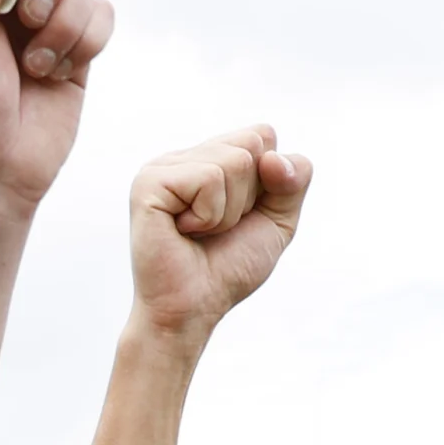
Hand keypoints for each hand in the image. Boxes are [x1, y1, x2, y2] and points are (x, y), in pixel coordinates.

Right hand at [129, 127, 311, 342]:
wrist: (192, 310)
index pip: (262, 134)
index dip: (268, 179)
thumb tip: (271, 157)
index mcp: (206, 157)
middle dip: (249, 195)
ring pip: (234, 161)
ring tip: (198, 233)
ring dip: (228, 211)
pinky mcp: (148, 183)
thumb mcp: (278, 221)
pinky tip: (183, 232)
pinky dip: (209, 216)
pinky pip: (209, 179)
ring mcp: (160, 167)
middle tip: (216, 227)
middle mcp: (182, 156)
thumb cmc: (227, 269)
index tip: (238, 216)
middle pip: (252, 142)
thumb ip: (295, 180)